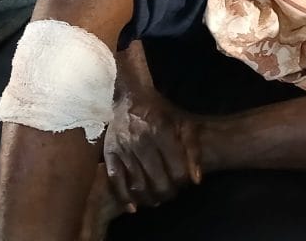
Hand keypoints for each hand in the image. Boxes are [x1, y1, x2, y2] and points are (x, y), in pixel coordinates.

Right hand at [102, 83, 201, 211]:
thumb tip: (196, 180)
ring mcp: (123, 148)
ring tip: (157, 199)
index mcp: (162, 131)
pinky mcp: (109, 153)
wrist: (130, 97)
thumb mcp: (183, 124)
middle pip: (158, 181)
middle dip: (168, 192)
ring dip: (150, 198)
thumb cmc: (161, 112)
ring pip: (138, 185)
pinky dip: (124, 198)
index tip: (184, 181)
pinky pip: (115, 181)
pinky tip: (133, 207)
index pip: (176, 169)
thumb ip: (193, 150)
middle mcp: (140, 140)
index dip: (183, 181)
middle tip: (171, 192)